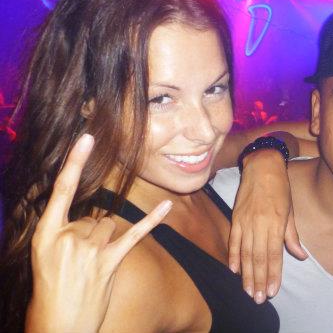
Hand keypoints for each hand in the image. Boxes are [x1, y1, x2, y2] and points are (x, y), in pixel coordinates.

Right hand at [27, 134, 171, 332]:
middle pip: (93, 216)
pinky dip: (153, 220)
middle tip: (79, 261)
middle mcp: (68, 237)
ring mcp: (90, 250)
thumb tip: (87, 218)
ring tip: (91, 266)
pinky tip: (168, 204)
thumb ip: (64, 232)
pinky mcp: (110, 262)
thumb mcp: (45, 256)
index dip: (75, 161)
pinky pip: (135, 234)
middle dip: (91, 233)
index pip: (61, 189)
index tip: (87, 138)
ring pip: (110, 225)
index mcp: (47, 233)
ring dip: (106, 240)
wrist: (58, 326)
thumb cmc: (51, 290)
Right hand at [228, 149, 306, 303]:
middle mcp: (259, 224)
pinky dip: (233, 255)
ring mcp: (245, 221)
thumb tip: (301, 256)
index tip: (272, 291)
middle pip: (258, 258)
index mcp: (275, 223)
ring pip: (245, 253)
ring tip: (248, 290)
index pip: (274, 254)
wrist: (262, 165)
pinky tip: (234, 269)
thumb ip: (292, 236)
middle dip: (258, 280)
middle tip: (258, 298)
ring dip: (246, 274)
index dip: (273, 274)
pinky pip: (233, 240)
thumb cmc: (280, 188)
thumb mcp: (290, 211)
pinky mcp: (235, 216)